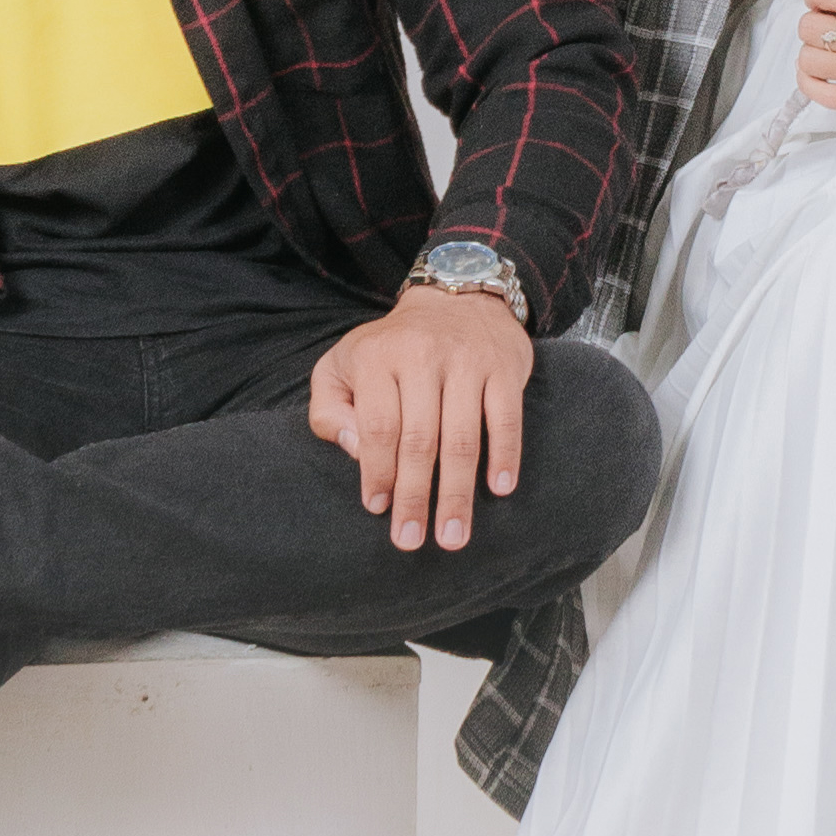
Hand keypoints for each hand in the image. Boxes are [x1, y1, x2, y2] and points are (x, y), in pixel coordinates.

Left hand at [308, 284, 532, 552]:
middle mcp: (422, 356)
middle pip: (419, 439)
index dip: (377, 471)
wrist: (458, 295)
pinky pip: (506, 418)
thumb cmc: (393, 345)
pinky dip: (504, 455)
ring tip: (453, 536)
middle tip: (411, 540)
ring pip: (462, 437)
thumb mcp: (343, 363)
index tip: (376, 509)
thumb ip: (329, 407)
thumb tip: (351, 449)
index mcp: (377, 357)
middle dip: (414, 497)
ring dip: (457, 492)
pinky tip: (500, 489)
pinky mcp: (504, 368)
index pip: (377, 425)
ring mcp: (467, 361)